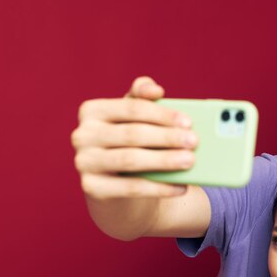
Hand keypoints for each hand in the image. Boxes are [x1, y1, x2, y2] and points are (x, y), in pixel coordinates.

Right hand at [71, 76, 198, 199]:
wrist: (114, 186)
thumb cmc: (129, 143)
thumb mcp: (134, 119)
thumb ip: (142, 98)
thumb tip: (155, 89)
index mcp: (92, 111)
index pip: (131, 108)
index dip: (162, 114)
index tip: (188, 122)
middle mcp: (82, 135)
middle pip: (132, 134)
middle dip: (167, 137)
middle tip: (194, 142)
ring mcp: (84, 162)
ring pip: (130, 160)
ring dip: (164, 161)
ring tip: (190, 161)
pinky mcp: (92, 188)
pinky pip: (131, 188)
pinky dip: (159, 187)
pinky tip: (181, 186)